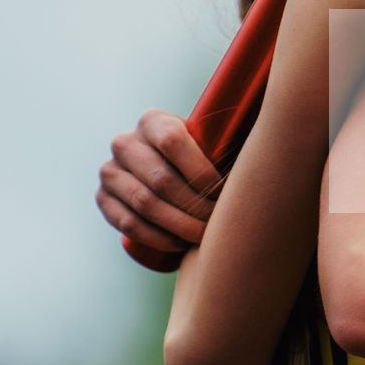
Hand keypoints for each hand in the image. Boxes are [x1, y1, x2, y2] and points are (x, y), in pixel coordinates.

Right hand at [95, 109, 223, 252]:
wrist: (166, 171)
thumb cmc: (201, 156)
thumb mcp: (208, 138)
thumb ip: (228, 137)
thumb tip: (262, 148)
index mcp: (152, 120)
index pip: (173, 141)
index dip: (201, 170)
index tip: (225, 191)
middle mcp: (124, 142)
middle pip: (161, 178)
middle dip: (194, 205)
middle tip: (219, 220)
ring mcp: (110, 172)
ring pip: (145, 204)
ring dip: (179, 225)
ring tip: (204, 235)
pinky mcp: (103, 199)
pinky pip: (129, 224)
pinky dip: (158, 238)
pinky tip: (180, 244)